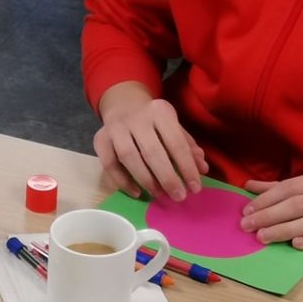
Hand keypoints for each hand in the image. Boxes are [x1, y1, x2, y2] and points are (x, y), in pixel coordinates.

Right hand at [94, 83, 207, 201]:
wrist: (124, 105)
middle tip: (178, 196)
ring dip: (145, 179)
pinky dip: (123, 181)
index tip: (195, 188)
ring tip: (159, 194)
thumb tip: (202, 169)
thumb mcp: (174, 127)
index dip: (187, 167)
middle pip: (152, 151)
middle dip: (167, 177)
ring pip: (128, 157)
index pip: (176, 143)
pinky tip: (137, 192)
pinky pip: (109, 164)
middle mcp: (136, 118)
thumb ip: (188, 147)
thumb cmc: (154, 122)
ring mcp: (115, 128)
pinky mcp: (100, 139)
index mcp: (159, 111)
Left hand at [241, 170, 302, 250]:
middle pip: (300, 203)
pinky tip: (295, 245)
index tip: (246, 211)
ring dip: (286, 229)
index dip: (267, 199)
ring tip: (264, 237)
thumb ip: (286, 190)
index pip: (292, 187)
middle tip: (248, 226)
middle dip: (270, 215)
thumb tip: (250, 186)